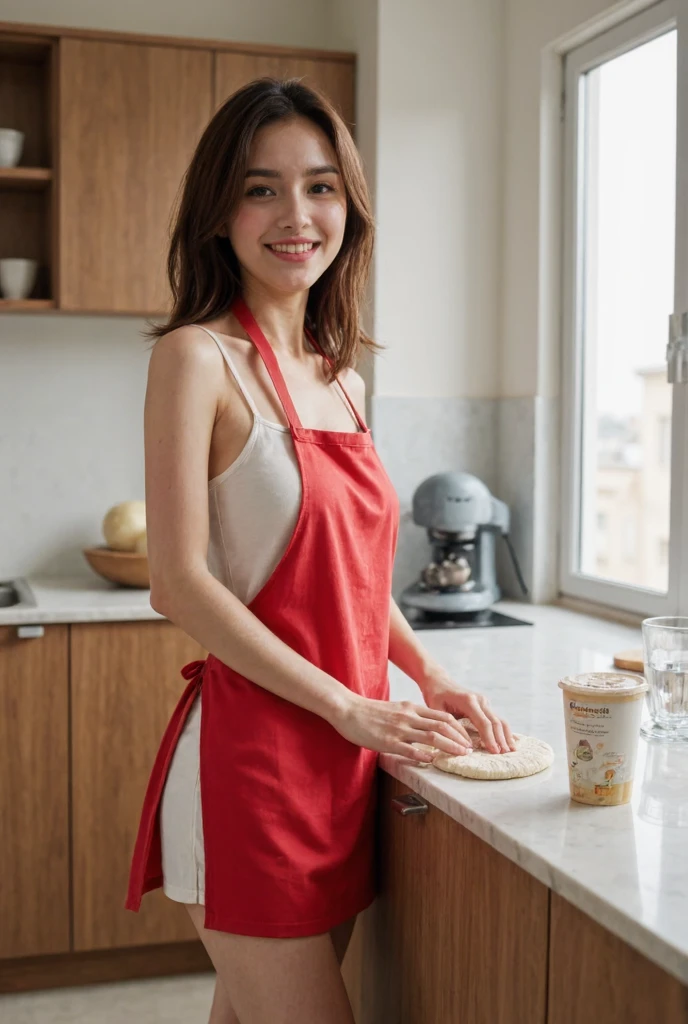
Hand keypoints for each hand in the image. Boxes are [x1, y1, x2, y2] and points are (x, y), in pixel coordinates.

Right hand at [331, 692, 475, 763]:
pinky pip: (410, 749)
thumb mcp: (396, 709)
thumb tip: (427, 729)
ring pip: (431, 737)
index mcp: (411, 708)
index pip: (443, 717)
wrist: (347, 709)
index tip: (468, 738)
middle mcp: (409, 717)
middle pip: (442, 726)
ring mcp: (399, 729)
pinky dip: (424, 755)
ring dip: (449, 747)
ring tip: (460, 755)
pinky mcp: (388, 741)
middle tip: (470, 749)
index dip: (459, 728)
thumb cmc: (370, 711)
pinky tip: (432, 761)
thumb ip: (411, 717)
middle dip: (460, 738)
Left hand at [422, 675, 516, 753]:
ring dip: (506, 736)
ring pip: (500, 720)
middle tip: (504, 755)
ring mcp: (484, 702)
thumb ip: (449, 724)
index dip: (490, 738)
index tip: (494, 752)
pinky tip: (509, 741)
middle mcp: (480, 700)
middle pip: (495, 722)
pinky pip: (497, 719)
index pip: (483, 722)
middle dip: (500, 739)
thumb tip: (463, 743)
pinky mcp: (486, 706)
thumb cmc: (436, 697)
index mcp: (468, 700)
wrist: (439, 682)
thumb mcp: (437, 710)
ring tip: (511, 751)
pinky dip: (504, 731)